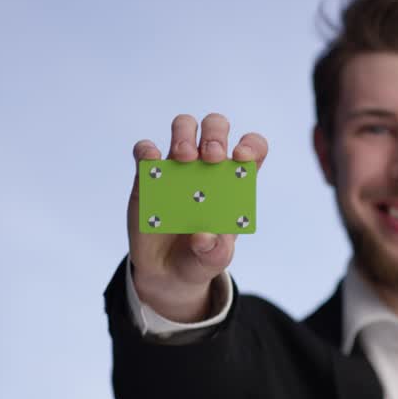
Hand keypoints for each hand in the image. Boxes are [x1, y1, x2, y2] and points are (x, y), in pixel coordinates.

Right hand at [127, 113, 268, 321]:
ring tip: (184, 158)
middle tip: (211, 156)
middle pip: (216, 127)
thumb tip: (205, 237)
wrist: (166, 272)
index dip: (251, 145)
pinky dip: (147, 150)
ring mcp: (177, 167)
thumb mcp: (214, 260)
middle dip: (215, 134)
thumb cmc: (200, 258)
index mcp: (234, 182)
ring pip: (183, 126)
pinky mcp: (148, 175)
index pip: (252, 148)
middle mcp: (208, 167)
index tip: (241, 157)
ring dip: (184, 134)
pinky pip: (145, 150)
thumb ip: (216, 251)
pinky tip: (152, 162)